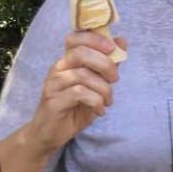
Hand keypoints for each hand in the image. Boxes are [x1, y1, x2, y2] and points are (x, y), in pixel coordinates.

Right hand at [27, 30, 125, 156]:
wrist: (51, 133)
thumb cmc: (75, 106)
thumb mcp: (97, 84)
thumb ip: (108, 63)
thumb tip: (122, 41)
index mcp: (68, 60)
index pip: (75, 37)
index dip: (95, 38)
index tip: (113, 48)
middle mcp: (58, 68)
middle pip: (81, 53)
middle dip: (106, 64)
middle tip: (115, 79)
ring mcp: (53, 84)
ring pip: (83, 75)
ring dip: (103, 89)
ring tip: (107, 101)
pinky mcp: (53, 100)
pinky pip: (79, 93)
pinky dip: (96, 101)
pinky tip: (99, 110)